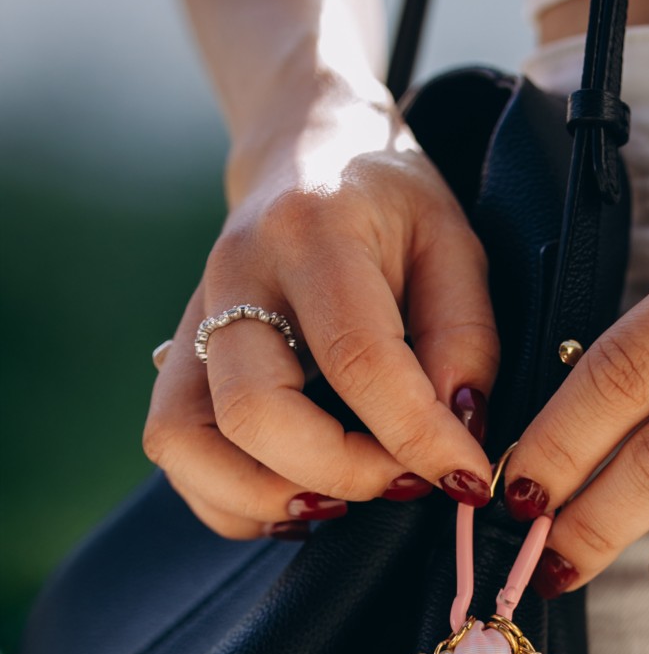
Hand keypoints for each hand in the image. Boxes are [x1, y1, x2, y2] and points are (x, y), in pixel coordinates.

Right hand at [144, 96, 498, 537]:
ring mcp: (190, 323)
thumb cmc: (388, 204)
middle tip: (404, 482)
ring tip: (342, 503)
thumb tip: (456, 433)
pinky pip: (179, 457)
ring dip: (268, 497)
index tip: (468, 477)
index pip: (357, 358)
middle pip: (251, 410)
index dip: (416, 436)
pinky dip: (234, 503)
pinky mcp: (175, 361)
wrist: (301, 150)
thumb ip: (465, 338)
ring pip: (186, 442)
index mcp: (312, 233)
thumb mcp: (454, 243)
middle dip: (339, 473)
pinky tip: (300, 496)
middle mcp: (234, 279)